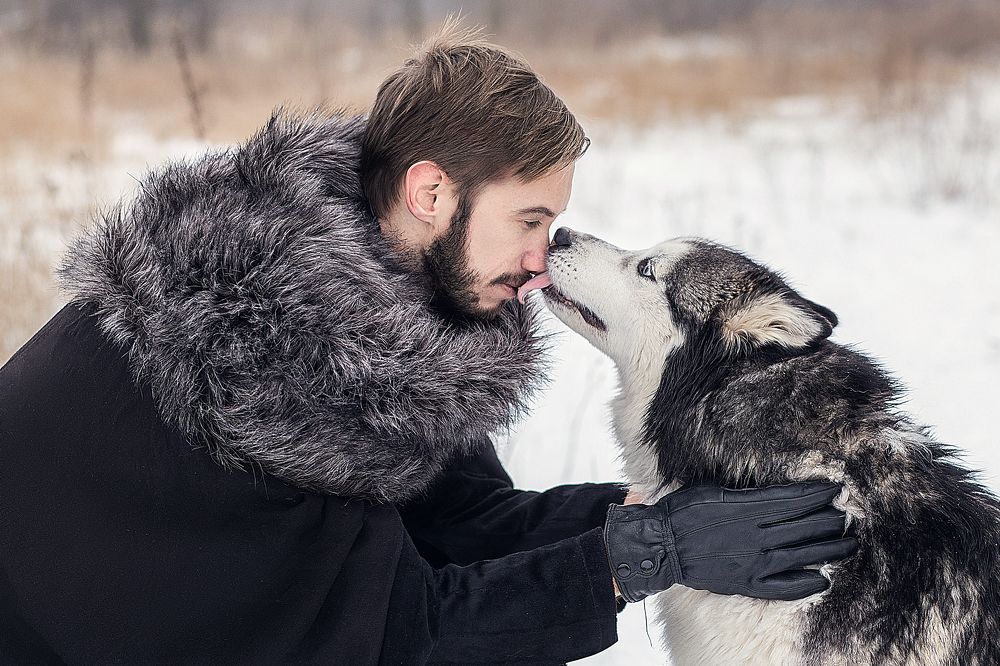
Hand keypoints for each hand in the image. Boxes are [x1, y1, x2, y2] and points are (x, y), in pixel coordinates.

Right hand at [604, 481, 856, 602]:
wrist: (661, 545)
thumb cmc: (683, 511)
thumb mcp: (713, 490)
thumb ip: (745, 492)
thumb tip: (774, 489)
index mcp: (746, 508)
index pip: (793, 499)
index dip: (818, 494)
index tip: (836, 489)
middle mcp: (755, 535)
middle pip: (804, 526)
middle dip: (831, 519)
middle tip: (848, 515)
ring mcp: (753, 562)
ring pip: (803, 555)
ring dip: (830, 549)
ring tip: (850, 544)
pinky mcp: (747, 583)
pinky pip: (784, 587)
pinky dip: (807, 584)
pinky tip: (823, 579)